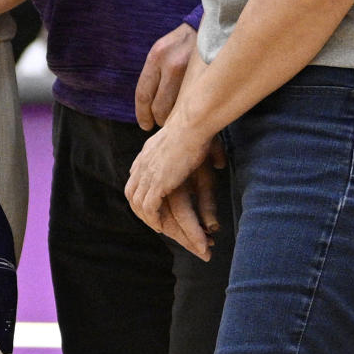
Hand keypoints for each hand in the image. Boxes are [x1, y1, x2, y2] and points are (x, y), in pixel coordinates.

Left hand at [125, 118, 215, 255]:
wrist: (191, 124)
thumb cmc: (198, 129)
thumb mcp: (192, 141)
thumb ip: (198, 152)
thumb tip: (219, 164)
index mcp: (147, 154)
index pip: (135, 179)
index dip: (142, 194)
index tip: (153, 206)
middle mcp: (142, 164)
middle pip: (133, 194)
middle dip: (142, 212)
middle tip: (156, 224)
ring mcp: (147, 174)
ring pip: (138, 204)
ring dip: (149, 219)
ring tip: (161, 229)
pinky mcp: (156, 183)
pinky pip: (149, 208)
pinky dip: (154, 219)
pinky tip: (161, 226)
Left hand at [135, 22, 197, 128]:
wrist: (211, 28)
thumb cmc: (183, 43)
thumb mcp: (163, 51)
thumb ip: (156, 75)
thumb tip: (149, 107)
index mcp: (156, 57)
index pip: (143, 94)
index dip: (142, 114)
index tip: (145, 125)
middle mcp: (171, 64)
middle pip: (160, 107)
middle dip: (160, 119)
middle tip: (164, 123)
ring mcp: (191, 72)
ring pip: (177, 109)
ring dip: (176, 119)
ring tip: (179, 119)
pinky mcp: (207, 77)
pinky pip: (194, 103)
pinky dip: (190, 112)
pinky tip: (192, 112)